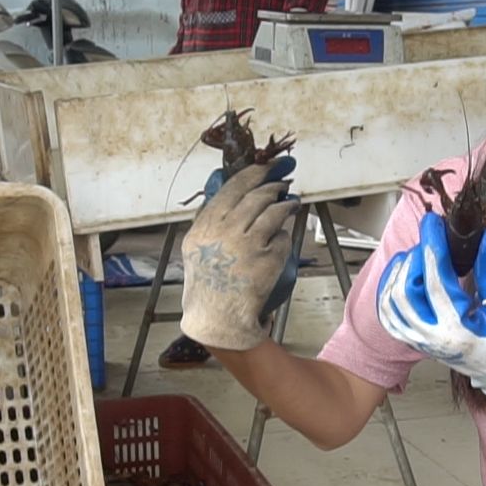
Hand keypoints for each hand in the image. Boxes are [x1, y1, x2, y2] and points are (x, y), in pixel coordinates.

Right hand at [180, 159, 299, 351]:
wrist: (219, 318)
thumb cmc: (207, 284)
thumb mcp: (195, 246)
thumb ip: (210, 220)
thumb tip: (231, 194)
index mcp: (207, 225)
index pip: (233, 188)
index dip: (253, 174)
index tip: (264, 168)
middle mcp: (227, 231)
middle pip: (257, 196)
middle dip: (273, 186)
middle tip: (283, 184)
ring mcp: (250, 245)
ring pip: (274, 212)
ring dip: (285, 205)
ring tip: (291, 204)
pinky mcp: (269, 259)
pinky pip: (283, 238)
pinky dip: (284, 236)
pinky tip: (281, 240)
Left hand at [376, 213, 485, 412]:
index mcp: (456, 328)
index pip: (435, 280)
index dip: (432, 247)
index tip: (433, 224)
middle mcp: (431, 336)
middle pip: (406, 290)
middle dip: (414, 258)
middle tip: (429, 244)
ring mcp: (418, 340)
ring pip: (391, 302)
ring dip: (398, 273)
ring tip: (414, 257)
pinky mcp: (412, 340)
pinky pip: (388, 315)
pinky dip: (388, 291)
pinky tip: (399, 276)